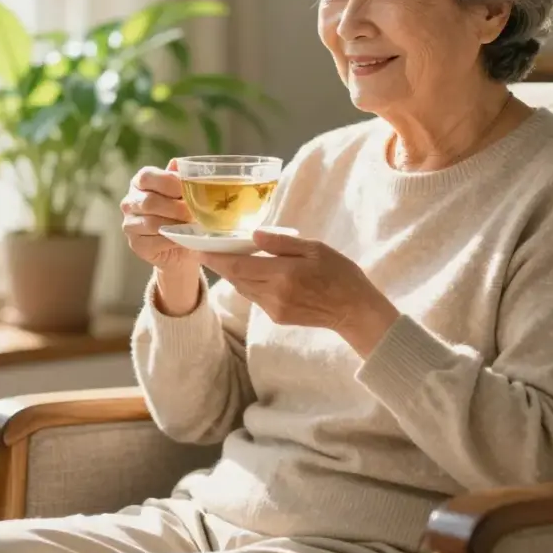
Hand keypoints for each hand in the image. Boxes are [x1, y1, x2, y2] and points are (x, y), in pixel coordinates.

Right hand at [121, 159, 197, 274]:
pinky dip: (171, 241)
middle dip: (176, 208)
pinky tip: (183, 238)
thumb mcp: (183, 191)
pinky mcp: (135, 244)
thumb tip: (177, 163)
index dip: (168, 182)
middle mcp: (130, 202)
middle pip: (149, 202)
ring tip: (192, 226)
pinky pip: (153, 242)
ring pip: (151, 223)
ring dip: (175, 225)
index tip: (187, 190)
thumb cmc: (181, 210)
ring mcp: (129, 224)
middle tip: (194, 213)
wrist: (181, 242)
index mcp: (140, 182)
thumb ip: (180, 177)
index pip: (147, 177)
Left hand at [195, 228, 399, 356]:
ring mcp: (274, 309)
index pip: (237, 266)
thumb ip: (282, 243)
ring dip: (234, 273)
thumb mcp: (314, 249)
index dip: (215, 258)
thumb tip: (253, 235)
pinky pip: (255, 297)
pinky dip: (249, 283)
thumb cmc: (339, 274)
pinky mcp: (277, 317)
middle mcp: (273, 295)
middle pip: (236, 278)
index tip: (198, 248)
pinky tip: (254, 272)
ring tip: (228, 256)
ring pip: (243, 288)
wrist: (354, 310)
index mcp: (282, 275)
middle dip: (220, 264)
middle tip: (208, 248)